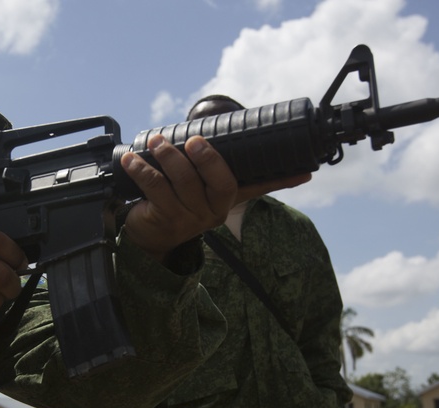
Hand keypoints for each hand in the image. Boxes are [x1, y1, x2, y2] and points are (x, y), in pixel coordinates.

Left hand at [120, 134, 311, 262]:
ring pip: (183, 182)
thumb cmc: (178, 201)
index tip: (305, 170)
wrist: (150, 237)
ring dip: (168, 157)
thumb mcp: (200, 189)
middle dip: (207, 158)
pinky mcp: (163, 218)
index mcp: (226, 200)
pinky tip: (133, 159)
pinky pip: (154, 189)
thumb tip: (225, 139)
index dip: (283, 180)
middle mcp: (212, 211)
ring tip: (156, 141)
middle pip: (219, 182)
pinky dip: (142, 170)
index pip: (257, 188)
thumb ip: (213, 169)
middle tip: (192, 139)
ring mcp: (188, 217)